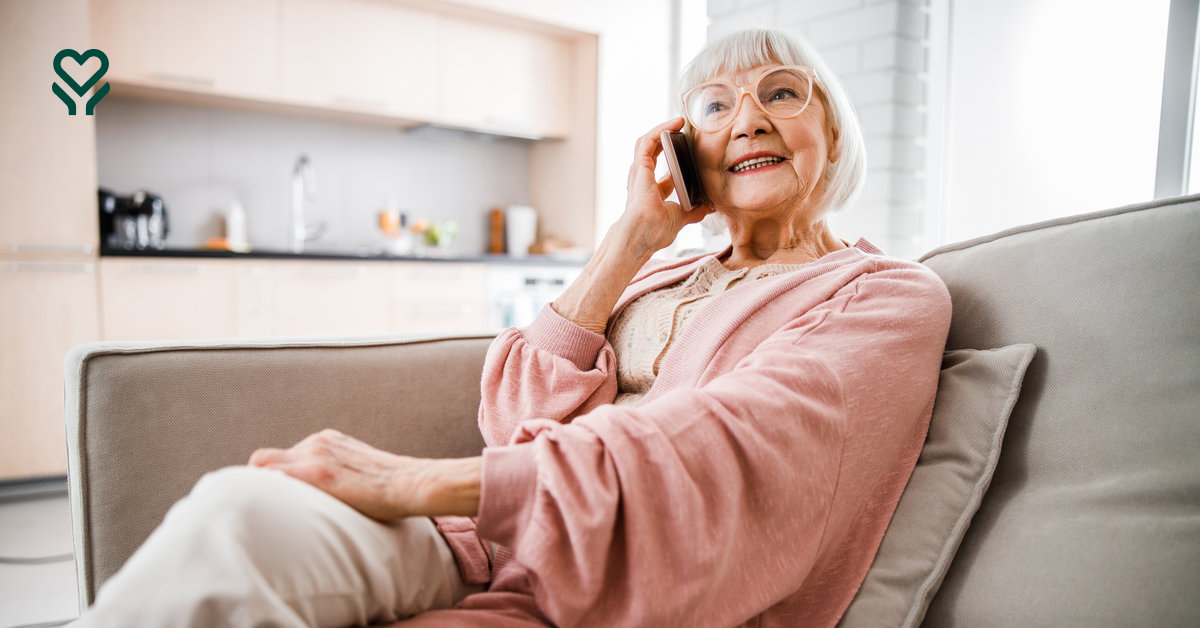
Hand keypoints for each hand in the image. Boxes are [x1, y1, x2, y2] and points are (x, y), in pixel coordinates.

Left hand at [249, 429, 480, 519]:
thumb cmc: (389, 489)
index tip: (273, 498)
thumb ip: (335, 472)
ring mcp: (314, 454)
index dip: (270, 478)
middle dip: (259, 483)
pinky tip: (276, 512)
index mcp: (326, 441)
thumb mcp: (357, 469)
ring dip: (262, 489)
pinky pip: (271, 477)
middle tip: (266, 509)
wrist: (412, 484)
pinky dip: (267, 493)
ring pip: (262, 467)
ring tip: (271, 512)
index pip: (281, 457)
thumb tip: (323, 497)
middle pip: (263, 460)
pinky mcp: (316, 472)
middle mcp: (316, 442)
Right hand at [619, 117, 715, 256]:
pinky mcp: (640, 167)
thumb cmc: (653, 232)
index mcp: (653, 191)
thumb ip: (694, 211)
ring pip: (648, 142)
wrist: (640, 237)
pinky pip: (648, 142)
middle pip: (654, 151)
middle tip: (684, 128)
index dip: (676, 158)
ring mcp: (640, 172)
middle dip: (668, 137)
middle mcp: (644, 179)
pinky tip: (674, 124)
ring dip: (663, 129)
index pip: (664, 170)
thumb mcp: (681, 218)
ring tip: (679, 121)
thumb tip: (709, 207)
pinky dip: (660, 130)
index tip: (689, 148)